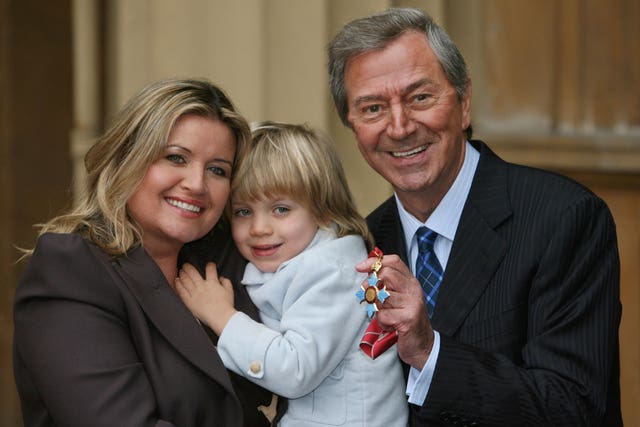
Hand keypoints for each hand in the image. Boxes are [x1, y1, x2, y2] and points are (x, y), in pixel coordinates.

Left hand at [175, 262, 236, 334]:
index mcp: (212, 283)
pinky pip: (181, 291)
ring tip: (181, 271)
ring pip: (186, 280)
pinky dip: (178, 285)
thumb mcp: (230, 291)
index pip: (210, 269)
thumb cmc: (226, 306)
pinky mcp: (189, 302)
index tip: (209, 264)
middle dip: (188, 267)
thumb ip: (226, 282)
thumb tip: (221, 278)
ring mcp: (195, 294)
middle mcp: (202, 286)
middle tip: (186, 265)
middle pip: (193, 273)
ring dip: (182, 274)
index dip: (210, 265)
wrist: (221, 317)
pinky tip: (176, 281)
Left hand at [356, 254, 433, 369]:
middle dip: (370, 285)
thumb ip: (387, 286)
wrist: (423, 345)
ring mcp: (412, 303)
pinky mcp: (408, 318)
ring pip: (381, 296)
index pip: (394, 261)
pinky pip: (383, 314)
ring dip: (377, 308)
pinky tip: (390, 326)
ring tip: (385, 316)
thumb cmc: (406, 322)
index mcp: (411, 282)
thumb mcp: (399, 299)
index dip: (374, 262)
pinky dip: (381, 322)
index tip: (360, 267)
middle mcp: (413, 290)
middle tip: (368, 296)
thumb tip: (366, 274)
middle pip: (386, 274)